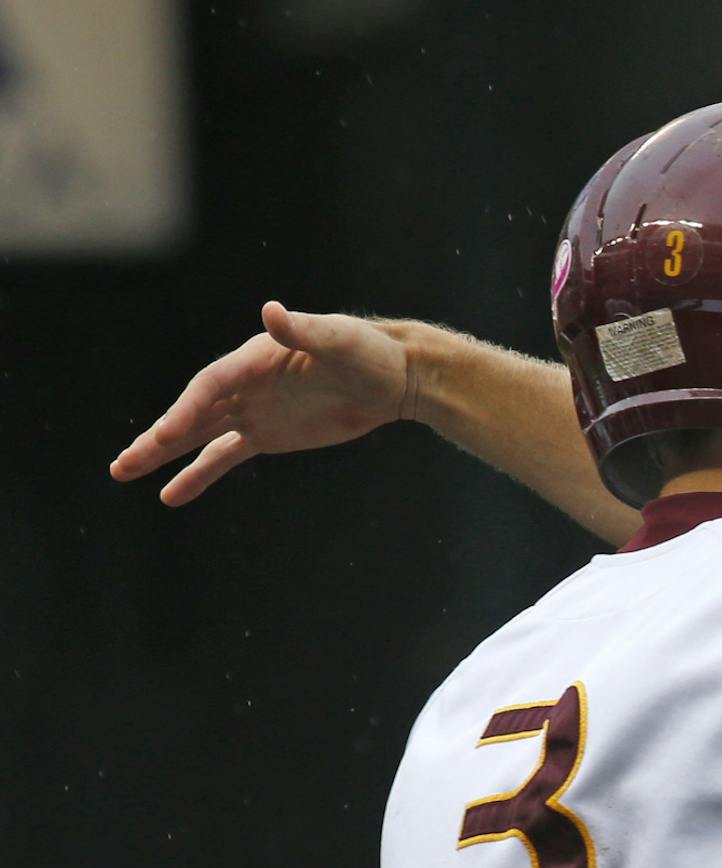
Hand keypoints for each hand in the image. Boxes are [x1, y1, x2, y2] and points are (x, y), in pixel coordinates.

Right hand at [110, 301, 414, 504]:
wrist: (391, 377)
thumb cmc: (367, 351)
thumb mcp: (339, 340)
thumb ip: (304, 330)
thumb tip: (272, 311)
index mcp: (255, 359)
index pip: (212, 385)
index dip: (188, 409)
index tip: (167, 435)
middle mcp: (244, 384)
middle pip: (192, 413)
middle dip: (158, 439)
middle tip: (122, 464)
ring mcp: (251, 410)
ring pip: (198, 435)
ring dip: (162, 454)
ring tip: (123, 471)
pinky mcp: (265, 435)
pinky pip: (224, 456)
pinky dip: (199, 474)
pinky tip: (171, 494)